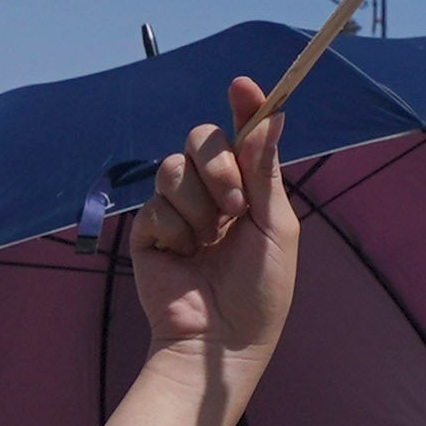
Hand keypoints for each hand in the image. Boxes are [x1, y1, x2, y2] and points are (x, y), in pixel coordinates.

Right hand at [124, 84, 299, 371]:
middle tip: (232, 206)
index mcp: (248, 191)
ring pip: (174, 167)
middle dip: (217, 164)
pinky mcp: (149, 230)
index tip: (242, 86)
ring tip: (206, 241)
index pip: (243, 136)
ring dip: (197, 205)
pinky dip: (175, 230)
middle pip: (202, 138)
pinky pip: (155, 204)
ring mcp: (177, 210)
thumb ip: (265, 171)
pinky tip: (183, 257)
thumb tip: (275, 115)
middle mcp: (212, 193)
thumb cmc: (260, 292)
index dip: (244, 108)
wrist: (220, 340)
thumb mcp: (275, 227)